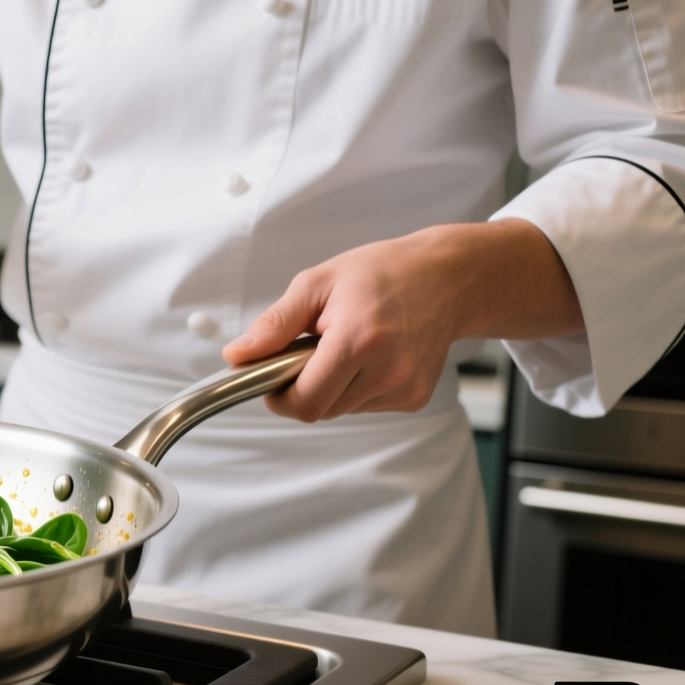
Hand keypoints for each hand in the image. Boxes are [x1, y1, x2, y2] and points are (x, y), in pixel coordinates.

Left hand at [221, 219, 582, 421]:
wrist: (448, 278)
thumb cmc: (382, 274)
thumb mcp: (317, 284)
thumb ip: (274, 325)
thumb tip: (237, 356)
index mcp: (359, 340)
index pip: (305, 401)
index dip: (278, 396)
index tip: (271, 377)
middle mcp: (388, 370)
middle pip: (319, 409)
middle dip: (302, 387)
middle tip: (309, 350)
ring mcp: (405, 388)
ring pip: (341, 410)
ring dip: (329, 387)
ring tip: (343, 346)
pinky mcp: (415, 397)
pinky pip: (366, 405)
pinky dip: (355, 388)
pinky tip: (367, 357)